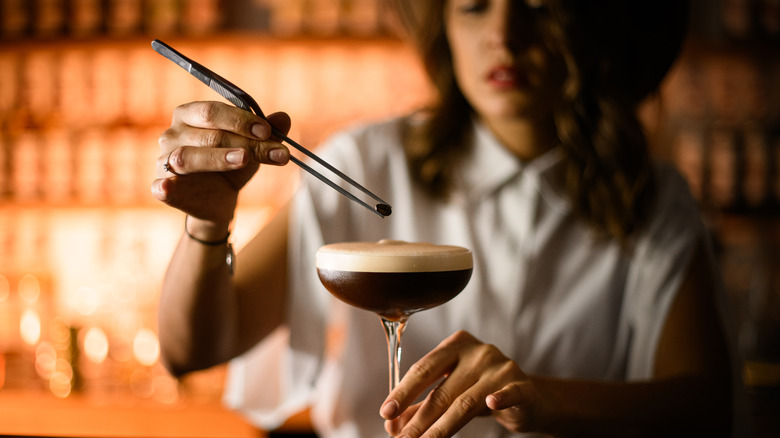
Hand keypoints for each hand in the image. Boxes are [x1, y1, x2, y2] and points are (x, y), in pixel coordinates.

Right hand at [151, 101, 290, 229]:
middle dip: (245, 142)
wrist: (219, 199)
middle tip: (275, 151)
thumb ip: (268, 133)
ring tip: (244, 159)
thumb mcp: (253, 147)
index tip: (267, 131)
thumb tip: (284, 118)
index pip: (212, 112)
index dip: (241, 120)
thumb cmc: (231, 164)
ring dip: (218, 158)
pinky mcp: (162, 187)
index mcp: (190, 114)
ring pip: (189, 157)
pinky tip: (168, 187)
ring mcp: (164, 161)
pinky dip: (164, 186)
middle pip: (209, 134)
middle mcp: (172, 134)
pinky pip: (160, 186)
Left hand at [380, 330, 547, 436]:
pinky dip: (500, 398)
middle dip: (419, 419)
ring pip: (466, 401)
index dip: (403, 392)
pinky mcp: (522, 385)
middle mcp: (478, 352)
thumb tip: (393, 424)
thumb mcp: (452, 393)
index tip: (386, 412)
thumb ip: (422, 404)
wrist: (529, 398)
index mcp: (456, 345)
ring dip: (441, 428)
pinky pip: (509, 393)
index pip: (424, 369)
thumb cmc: (482, 391)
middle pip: (442, 389)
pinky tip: (491, 404)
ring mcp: (501, 367)